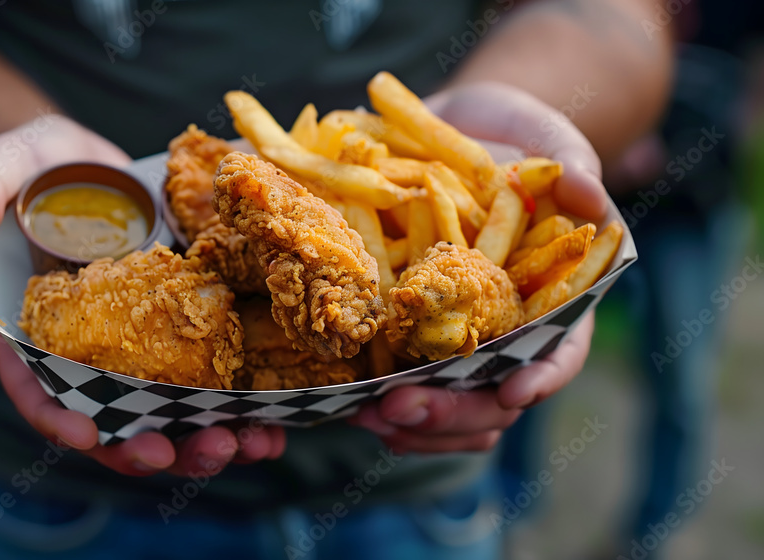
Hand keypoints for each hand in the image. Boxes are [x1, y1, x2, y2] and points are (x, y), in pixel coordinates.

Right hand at [0, 116, 284, 475]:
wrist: (97, 167)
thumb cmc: (42, 169)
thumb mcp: (4, 166)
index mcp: (35, 333)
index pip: (36, 389)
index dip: (56, 419)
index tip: (87, 436)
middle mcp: (88, 356)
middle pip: (111, 423)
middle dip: (147, 448)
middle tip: (184, 455)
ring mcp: (138, 352)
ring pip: (168, 418)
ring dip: (206, 441)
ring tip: (249, 446)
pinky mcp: (184, 338)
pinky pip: (210, 387)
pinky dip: (241, 411)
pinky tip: (272, 425)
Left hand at [352, 81, 604, 452]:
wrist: (460, 135)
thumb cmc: (516, 140)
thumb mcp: (549, 140)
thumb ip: (574, 167)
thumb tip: (589, 194)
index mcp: (554, 298)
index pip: (560, 352)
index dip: (541, 377)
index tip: (512, 392)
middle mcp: (509, 329)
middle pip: (494, 395)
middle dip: (452, 410)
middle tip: (403, 408)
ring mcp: (462, 338)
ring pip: (449, 405)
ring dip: (411, 422)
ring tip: (369, 417)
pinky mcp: (415, 334)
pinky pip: (404, 385)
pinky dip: (384, 406)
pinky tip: (356, 409)